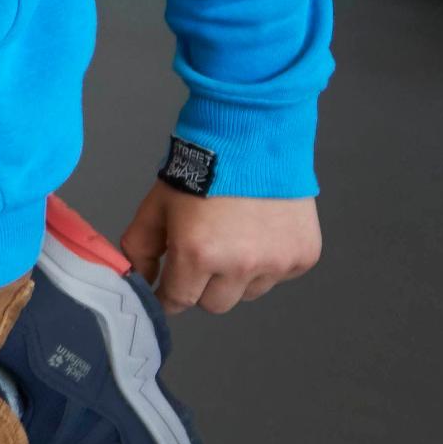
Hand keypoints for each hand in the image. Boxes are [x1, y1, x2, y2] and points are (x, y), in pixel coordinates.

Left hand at [121, 186, 321, 313]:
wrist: (252, 140)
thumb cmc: (201, 170)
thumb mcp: (156, 207)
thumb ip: (140, 249)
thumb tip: (142, 281)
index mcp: (199, 254)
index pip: (179, 300)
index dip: (169, 295)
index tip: (169, 289)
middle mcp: (240, 265)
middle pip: (215, 304)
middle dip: (203, 285)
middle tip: (204, 253)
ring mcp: (276, 263)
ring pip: (248, 293)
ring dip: (238, 276)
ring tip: (235, 236)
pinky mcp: (303, 256)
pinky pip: (278, 277)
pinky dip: (268, 262)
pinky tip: (260, 231)